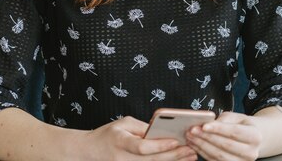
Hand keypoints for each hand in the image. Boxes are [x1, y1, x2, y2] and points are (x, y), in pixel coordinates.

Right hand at [81, 116, 196, 160]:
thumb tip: (164, 131)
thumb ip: (142, 127)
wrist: (90, 151)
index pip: (142, 147)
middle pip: (152, 160)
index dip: (160, 145)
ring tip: (191, 156)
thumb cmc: (108, 134)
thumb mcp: (123, 123)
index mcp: (120, 142)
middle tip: (191, 149)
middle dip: (174, 155)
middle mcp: (124, 158)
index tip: (175, 140)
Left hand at [185, 112, 262, 160]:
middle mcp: (251, 152)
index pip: (234, 132)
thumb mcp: (236, 117)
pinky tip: (195, 145)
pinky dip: (203, 153)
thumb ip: (223, 120)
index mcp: (255, 136)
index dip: (218, 129)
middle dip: (206, 137)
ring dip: (202, 146)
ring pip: (219, 156)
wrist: (251, 139)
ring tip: (191, 137)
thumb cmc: (241, 126)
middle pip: (226, 145)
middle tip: (192, 130)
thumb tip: (207, 124)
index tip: (204, 125)